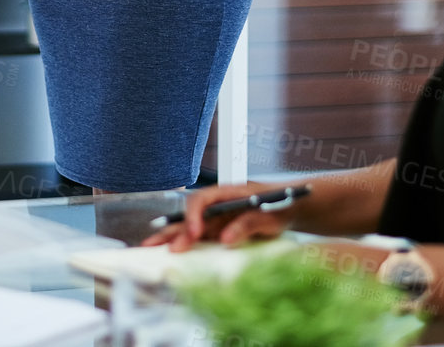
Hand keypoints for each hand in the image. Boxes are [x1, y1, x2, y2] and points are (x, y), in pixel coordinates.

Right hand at [140, 182, 298, 251]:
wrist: (291, 206)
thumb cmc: (281, 205)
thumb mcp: (269, 214)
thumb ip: (248, 223)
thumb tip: (226, 238)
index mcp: (227, 193)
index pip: (202, 200)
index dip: (194, 216)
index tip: (195, 232)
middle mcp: (218, 204)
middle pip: (190, 215)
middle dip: (173, 230)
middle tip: (157, 245)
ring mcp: (217, 218)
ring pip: (190, 227)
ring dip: (172, 237)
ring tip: (152, 247)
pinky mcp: (219, 230)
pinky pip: (200, 237)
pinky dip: (185, 243)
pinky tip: (171, 250)